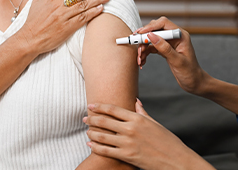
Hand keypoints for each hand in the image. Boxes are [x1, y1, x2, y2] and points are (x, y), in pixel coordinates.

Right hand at [16, 0, 110, 56]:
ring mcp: (64, 17)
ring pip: (84, 5)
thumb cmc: (33, 21)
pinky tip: (101, 9)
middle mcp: (60, 6)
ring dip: (98, 0)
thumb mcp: (37, 1)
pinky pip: (83, 18)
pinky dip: (93, 13)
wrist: (30, 39)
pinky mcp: (67, 28)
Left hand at [83, 101, 214, 169]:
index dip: (100, 106)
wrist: (177, 161)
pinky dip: (96, 147)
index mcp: (137, 118)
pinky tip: (90, 144)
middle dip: (92, 118)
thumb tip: (135, 101)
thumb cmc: (167, 141)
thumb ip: (142, 112)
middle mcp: (131, 129)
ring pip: (103, 136)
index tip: (91, 105)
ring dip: (92, 132)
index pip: (113, 109)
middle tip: (84, 117)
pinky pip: (106, 151)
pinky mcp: (128, 156)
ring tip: (86, 129)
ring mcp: (128, 143)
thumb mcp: (155, 123)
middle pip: (105, 121)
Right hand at [137, 16, 205, 94]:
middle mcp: (174, 37)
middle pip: (155, 30)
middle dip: (144, 38)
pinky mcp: (164, 49)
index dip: (150, 26)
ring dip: (143, 48)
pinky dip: (145, 53)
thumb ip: (164, 48)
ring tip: (139, 58)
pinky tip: (142, 61)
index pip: (163, 23)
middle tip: (135, 44)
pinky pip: (151, 47)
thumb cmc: (190, 73)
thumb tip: (151, 36)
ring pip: (151, 39)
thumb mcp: (177, 61)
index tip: (140, 34)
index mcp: (180, 35)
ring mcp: (168, 43)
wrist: (194, 83)